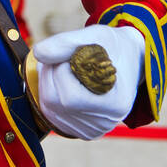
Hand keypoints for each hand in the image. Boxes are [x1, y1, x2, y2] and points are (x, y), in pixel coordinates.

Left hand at [32, 24, 144, 139]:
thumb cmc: (113, 47)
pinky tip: (60, 80)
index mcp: (115, 104)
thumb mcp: (96, 36)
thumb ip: (67, 42)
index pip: (70, 96)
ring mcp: (91, 129)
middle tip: (59, 56)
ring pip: (48, 108)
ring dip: (46, 81)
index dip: (60, 69)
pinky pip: (50, 113)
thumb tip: (38, 53)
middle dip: (49, 73)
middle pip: (54, 103)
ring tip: (60, 65)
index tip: (69, 52)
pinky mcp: (80, 130)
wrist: (128, 60)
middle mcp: (104, 123)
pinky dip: (49, 92)